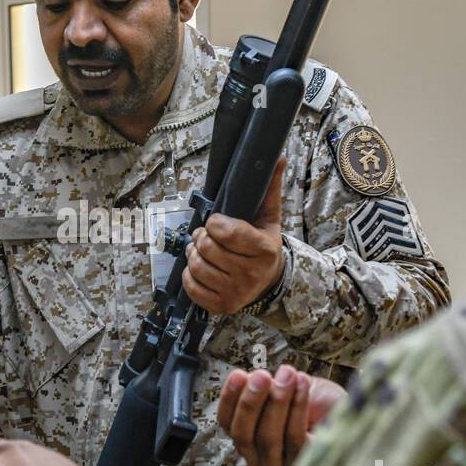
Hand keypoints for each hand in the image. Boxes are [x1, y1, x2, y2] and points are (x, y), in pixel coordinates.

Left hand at [184, 159, 286, 314]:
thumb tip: (277, 159)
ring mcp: (236, 293)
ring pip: (197, 267)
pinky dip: (189, 275)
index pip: (226, 232)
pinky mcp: (221, 306)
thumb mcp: (269, 219)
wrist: (268, 281)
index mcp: (264, 250)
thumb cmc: (263, 246)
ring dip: (192, 254)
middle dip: (201, 237)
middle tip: (205, 235)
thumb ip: (269, 189)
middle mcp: (251, 274)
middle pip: (208, 249)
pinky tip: (198, 268)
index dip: (214, 223)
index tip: (216, 221)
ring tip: (199, 249)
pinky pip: (192, 288)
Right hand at [218, 365, 344, 465]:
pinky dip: (297, 407)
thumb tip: (250, 379)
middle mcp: (259, 461)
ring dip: (276, 401)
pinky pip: (295, 438)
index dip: (229, 399)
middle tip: (261, 375)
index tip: (238, 374)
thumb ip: (265, 388)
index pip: (227, 423)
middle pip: (243, 434)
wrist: (355, 414)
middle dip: (250, 402)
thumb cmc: (317, 404)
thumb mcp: (285, 390)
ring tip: (287, 375)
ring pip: (268, 437)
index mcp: (247, 441)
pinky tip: (302, 385)